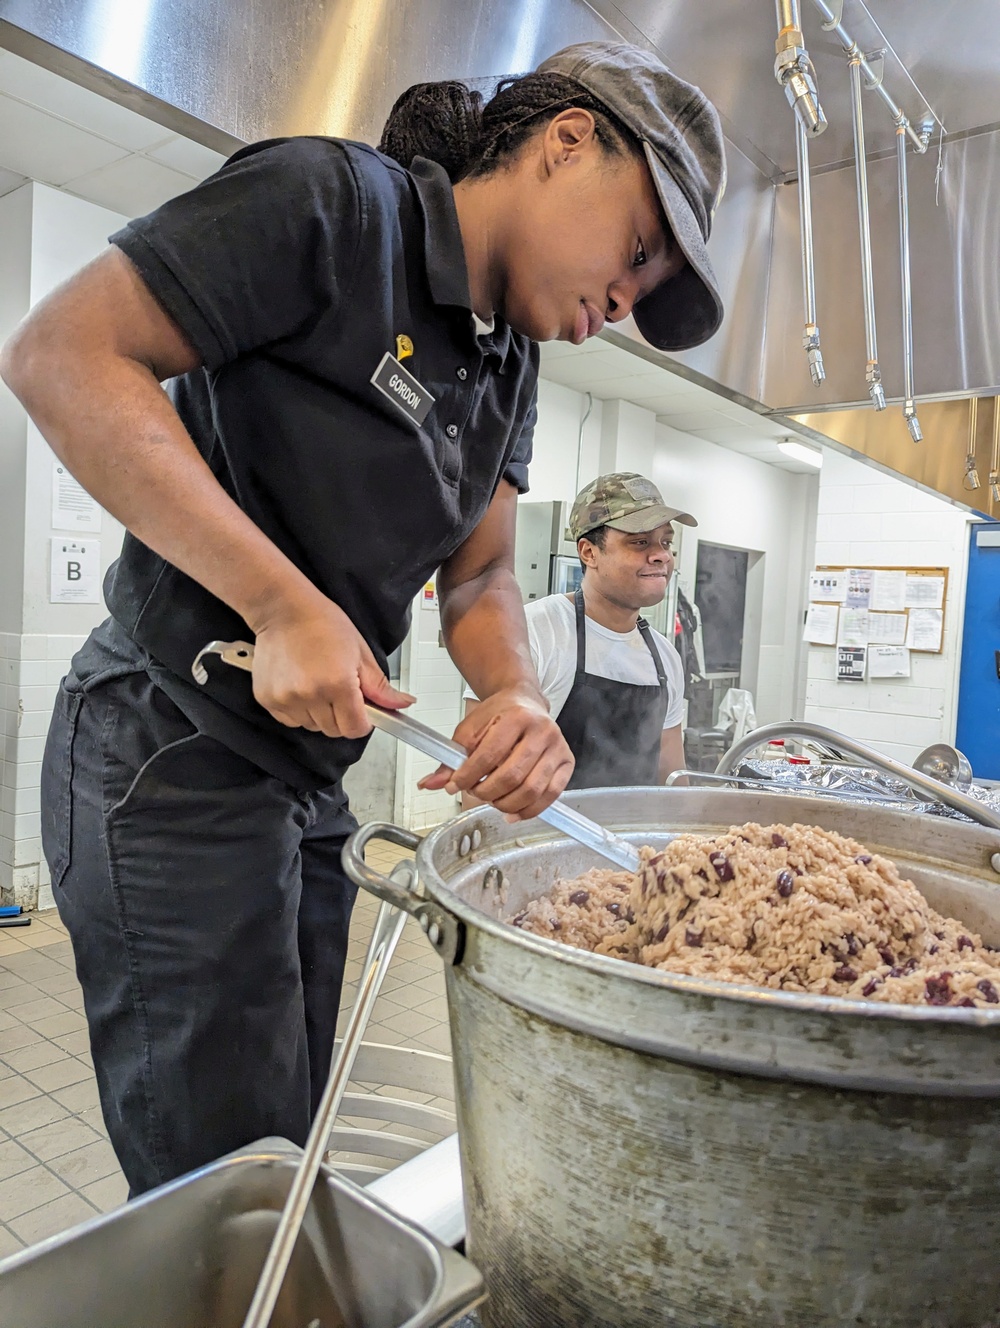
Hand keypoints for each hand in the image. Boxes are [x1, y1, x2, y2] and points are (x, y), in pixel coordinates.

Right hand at [251, 591, 412, 737]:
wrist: (283, 610)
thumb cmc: (322, 623)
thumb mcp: (360, 652)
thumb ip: (379, 686)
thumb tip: (403, 704)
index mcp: (338, 683)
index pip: (355, 729)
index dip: (362, 722)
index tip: (361, 709)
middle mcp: (310, 695)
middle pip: (334, 731)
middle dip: (341, 716)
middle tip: (338, 689)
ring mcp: (286, 699)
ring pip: (312, 727)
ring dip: (319, 714)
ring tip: (316, 683)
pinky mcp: (268, 699)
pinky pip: (290, 721)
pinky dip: (298, 710)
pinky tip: (299, 685)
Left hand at [418, 685, 573, 818]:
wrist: (525, 702)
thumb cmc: (498, 715)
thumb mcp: (470, 729)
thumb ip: (450, 758)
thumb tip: (431, 784)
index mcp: (515, 717)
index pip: (489, 755)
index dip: (468, 776)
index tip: (454, 786)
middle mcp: (541, 730)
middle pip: (512, 776)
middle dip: (487, 792)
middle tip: (474, 793)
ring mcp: (558, 747)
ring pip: (532, 789)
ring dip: (506, 804)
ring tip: (492, 801)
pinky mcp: (568, 761)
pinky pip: (551, 795)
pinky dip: (530, 810)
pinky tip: (512, 812)